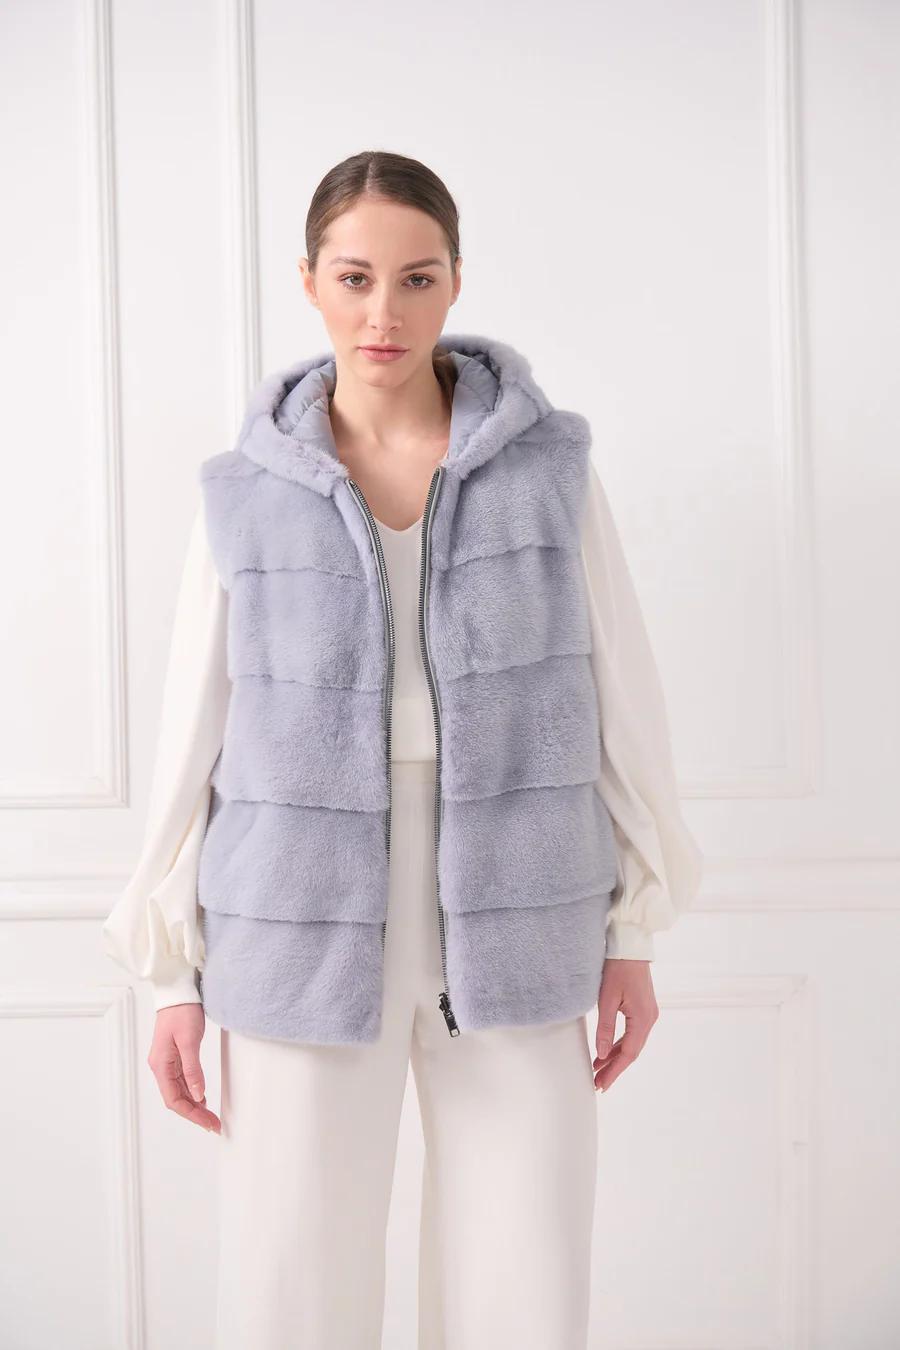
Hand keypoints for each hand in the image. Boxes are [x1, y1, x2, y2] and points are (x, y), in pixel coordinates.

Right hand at [147, 1003, 220, 1132]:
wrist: (178, 991)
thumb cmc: (181, 1011)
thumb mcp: (190, 1041)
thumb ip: (193, 1069)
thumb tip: (198, 1095)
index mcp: (161, 1065)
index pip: (173, 1100)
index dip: (191, 1115)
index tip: (208, 1123)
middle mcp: (161, 1066)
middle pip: (176, 1099)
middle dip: (194, 1114)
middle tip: (214, 1125)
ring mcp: (167, 1062)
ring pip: (179, 1091)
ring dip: (194, 1105)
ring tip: (210, 1116)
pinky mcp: (175, 1057)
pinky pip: (182, 1081)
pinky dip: (193, 1092)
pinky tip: (202, 1098)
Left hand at [593, 958, 658, 1091]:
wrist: (631, 946)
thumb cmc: (618, 968)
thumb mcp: (607, 999)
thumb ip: (605, 1028)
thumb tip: (602, 1053)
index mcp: (643, 1019)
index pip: (628, 1053)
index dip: (614, 1071)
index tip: (602, 1084)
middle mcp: (649, 1019)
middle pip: (632, 1051)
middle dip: (614, 1068)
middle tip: (598, 1083)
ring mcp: (648, 1013)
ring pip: (632, 1043)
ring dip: (616, 1056)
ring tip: (598, 1069)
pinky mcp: (643, 1008)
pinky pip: (632, 1032)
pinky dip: (620, 1043)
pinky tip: (608, 1050)